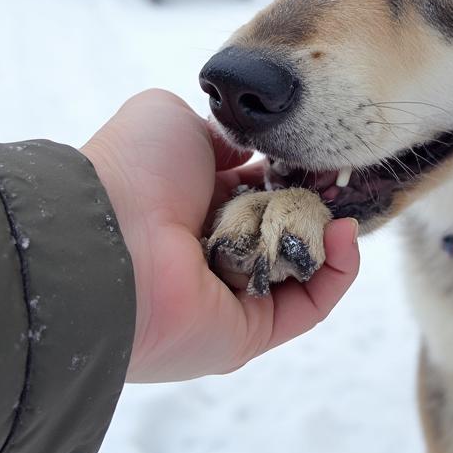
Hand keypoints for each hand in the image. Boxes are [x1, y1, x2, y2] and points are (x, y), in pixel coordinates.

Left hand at [81, 90, 359, 381]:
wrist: (108, 241)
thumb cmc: (132, 171)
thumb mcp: (172, 119)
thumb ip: (218, 130)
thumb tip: (251, 149)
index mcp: (189, 201)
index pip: (255, 187)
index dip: (291, 168)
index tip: (321, 150)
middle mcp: (209, 250)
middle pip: (281, 225)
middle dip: (315, 200)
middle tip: (340, 178)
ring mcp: (229, 295)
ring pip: (299, 264)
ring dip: (327, 233)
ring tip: (342, 205)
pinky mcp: (248, 334)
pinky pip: (308, 306)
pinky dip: (336, 272)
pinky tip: (345, 235)